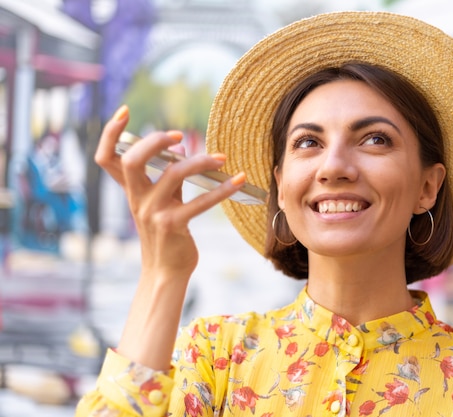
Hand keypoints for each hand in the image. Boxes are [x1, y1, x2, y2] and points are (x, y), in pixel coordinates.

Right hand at [95, 105, 245, 279]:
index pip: (107, 159)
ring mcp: (153, 213)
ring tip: (221, 158)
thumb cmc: (166, 235)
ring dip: (200, 161)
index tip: (124, 111)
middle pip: (131, 161)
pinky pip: (200, 201)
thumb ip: (168, 179)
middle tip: (179, 136)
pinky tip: (238, 180)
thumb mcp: (162, 204)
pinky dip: (222, 189)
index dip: (110, 133)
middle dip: (154, 141)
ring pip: (173, 174)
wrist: (166, 272)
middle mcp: (137, 199)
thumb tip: (182, 151)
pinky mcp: (173, 225)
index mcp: (131, 191)